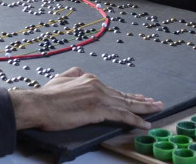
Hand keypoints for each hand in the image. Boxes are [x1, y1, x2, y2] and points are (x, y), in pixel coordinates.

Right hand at [11, 67, 161, 130]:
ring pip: (127, 104)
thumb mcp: (61, 79)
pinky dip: (136, 120)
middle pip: (123, 96)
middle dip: (142, 100)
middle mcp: (96, 85)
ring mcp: (98, 97)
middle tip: (156, 103)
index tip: (138, 97)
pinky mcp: (98, 110)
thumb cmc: (46, 97)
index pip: (113, 89)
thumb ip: (73, 74)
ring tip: (156, 110)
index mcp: (88, 78)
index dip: (127, 95)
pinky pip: (122, 115)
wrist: (38, 104)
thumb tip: (80, 72)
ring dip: (144, 108)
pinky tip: (145, 124)